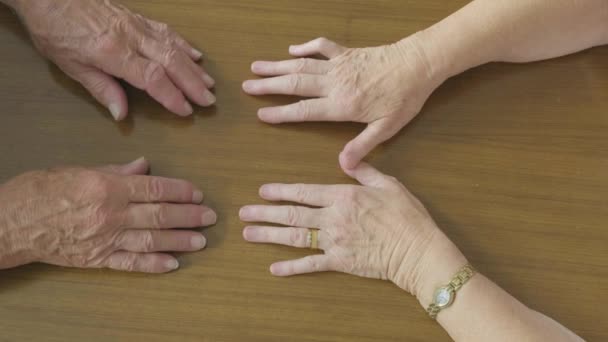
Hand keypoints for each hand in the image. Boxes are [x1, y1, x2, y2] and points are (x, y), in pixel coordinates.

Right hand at [0, 158, 216, 272]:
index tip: (198, 193)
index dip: (180, 191)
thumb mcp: (80, 171)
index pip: (154, 188)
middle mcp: (111, 214)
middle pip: (159, 215)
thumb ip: (116, 170)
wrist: (11, 223)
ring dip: (179, 241)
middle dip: (188, 216)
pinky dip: (152, 265)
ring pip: (150, 240)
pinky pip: (130, 263)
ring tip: (200, 241)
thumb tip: (144, 165)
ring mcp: (105, 239)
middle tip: (210, 217)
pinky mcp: (97, 259)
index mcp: (108, 187)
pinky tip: (173, 264)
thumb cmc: (42, 191)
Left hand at [11, 0, 215, 119]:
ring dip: (193, 67)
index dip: (172, 95)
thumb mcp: (71, 66)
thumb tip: (121, 114)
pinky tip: (195, 55)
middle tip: (209, 100)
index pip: (152, 77)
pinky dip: (184, 44)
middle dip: (192, 83)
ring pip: (173, 46)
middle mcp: (130, 37)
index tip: (186, 110)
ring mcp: (136, 25)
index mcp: (112, 52)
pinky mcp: (137, 17)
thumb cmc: (55, 31)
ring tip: (209, 83)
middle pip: (170, 62)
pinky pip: (166, 31)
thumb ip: (101, 89)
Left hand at [239, 163, 463, 295]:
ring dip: (269, 235)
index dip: (280, 191)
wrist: (418, 250)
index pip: (304, 192)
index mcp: (343, 196)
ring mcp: (333, 241)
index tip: (262, 191)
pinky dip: (291, 267)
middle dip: (265, 213)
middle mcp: (332, 218)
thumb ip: (364, 171)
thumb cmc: (407, 216)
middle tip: (244, 213)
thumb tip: (346, 158)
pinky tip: (274, 268)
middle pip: (292, 214)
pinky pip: (310, 265)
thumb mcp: (389, 184)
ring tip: (249, 234)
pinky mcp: (339, 262)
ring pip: (294, 237)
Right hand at [243, 36, 444, 168]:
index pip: (304, 110)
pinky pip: (321, 46)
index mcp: (342, 105)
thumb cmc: (405, 98)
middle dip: (269, 85)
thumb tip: (343, 166)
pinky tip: (292, 49)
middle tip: (247, 86)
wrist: (419, 64)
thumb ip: (362, 145)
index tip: (260, 113)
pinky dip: (305, 47)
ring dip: (278, 65)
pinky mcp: (347, 52)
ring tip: (256, 66)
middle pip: (295, 84)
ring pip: (302, 64)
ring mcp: (339, 65)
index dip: (281, 113)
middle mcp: (335, 83)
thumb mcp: (387, 127)